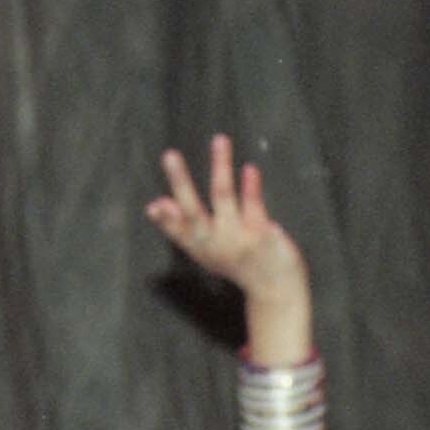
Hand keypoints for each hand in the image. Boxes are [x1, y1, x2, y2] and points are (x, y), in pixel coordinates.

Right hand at [144, 134, 308, 304]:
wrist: (275, 290)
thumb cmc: (237, 263)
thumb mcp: (206, 250)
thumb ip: (182, 228)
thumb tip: (155, 203)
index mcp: (199, 248)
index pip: (176, 230)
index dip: (164, 218)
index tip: (153, 203)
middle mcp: (215, 243)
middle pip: (193, 209)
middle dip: (180, 181)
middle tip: (169, 154)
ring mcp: (238, 238)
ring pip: (224, 196)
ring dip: (220, 166)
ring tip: (219, 140)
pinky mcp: (260, 234)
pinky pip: (254, 205)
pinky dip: (251, 187)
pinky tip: (250, 170)